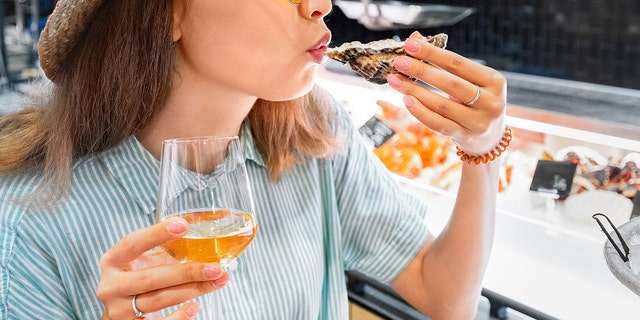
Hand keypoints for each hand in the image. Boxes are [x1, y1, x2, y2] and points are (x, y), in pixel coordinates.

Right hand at [97, 217, 229, 318]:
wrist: (122, 312)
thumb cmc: (138, 279)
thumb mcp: (146, 262)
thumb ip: (168, 249)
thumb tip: (208, 230)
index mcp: (113, 261)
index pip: (132, 244)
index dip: (156, 234)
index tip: (184, 225)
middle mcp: (111, 286)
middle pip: (150, 279)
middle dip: (186, 273)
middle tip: (215, 268)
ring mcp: (118, 310)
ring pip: (158, 300)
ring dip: (191, 290)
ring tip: (216, 282)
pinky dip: (178, 316)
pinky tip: (195, 307)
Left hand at [386, 31, 506, 154]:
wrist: (489, 137)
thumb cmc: (475, 100)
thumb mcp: (467, 80)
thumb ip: (443, 61)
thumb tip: (415, 38)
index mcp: (494, 80)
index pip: (458, 63)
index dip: (432, 53)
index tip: (409, 44)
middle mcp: (491, 102)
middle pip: (450, 83)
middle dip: (421, 71)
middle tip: (398, 62)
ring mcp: (479, 122)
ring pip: (441, 105)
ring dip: (415, 91)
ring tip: (395, 80)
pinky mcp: (465, 136)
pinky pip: (438, 123)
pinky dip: (420, 112)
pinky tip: (406, 100)